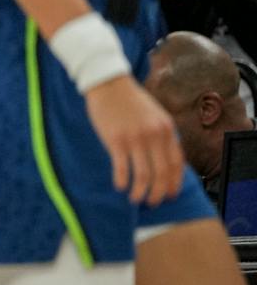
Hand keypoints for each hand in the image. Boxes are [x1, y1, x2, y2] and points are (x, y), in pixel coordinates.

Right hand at [82, 75, 185, 206]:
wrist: (108, 82)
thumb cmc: (129, 100)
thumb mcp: (154, 115)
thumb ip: (161, 135)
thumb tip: (163, 160)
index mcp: (166, 129)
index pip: (176, 163)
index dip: (174, 182)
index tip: (170, 194)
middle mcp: (154, 135)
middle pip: (162, 172)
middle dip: (159, 192)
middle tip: (152, 202)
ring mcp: (135, 138)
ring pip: (144, 174)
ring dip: (140, 191)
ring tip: (135, 199)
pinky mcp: (115, 139)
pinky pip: (122, 167)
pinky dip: (122, 181)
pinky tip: (120, 186)